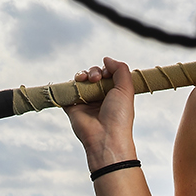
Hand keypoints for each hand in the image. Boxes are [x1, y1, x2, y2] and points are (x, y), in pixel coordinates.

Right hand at [64, 56, 138, 171]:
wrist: (105, 136)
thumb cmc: (119, 115)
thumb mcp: (126, 88)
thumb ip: (120, 69)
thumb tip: (106, 59)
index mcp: (114, 94)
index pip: (107, 75)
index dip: (106, 70)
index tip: (108, 73)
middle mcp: (100, 97)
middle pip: (93, 75)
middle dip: (94, 71)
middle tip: (97, 78)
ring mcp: (86, 101)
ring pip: (81, 80)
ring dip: (84, 74)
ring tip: (88, 79)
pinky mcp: (73, 106)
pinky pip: (68, 90)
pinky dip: (71, 83)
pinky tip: (78, 82)